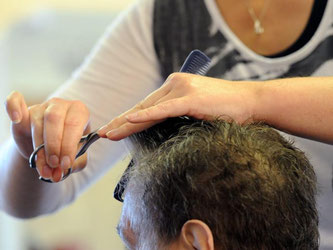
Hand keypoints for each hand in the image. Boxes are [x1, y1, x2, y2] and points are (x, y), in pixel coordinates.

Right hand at [5, 91, 89, 181]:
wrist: (52, 150)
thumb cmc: (68, 149)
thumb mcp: (77, 157)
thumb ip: (74, 163)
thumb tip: (62, 170)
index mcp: (80, 112)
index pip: (74, 124)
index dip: (68, 145)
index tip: (65, 164)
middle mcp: (61, 105)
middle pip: (55, 119)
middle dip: (53, 146)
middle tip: (53, 165)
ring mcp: (42, 107)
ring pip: (37, 123)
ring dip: (39, 149)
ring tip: (44, 169)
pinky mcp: (25, 112)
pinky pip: (16, 102)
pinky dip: (13, 107)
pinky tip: (17, 119)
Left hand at [98, 73, 256, 139]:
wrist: (252, 101)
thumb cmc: (227, 109)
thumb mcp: (198, 110)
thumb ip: (180, 114)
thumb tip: (166, 129)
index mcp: (175, 87)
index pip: (146, 105)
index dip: (128, 118)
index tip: (114, 129)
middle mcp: (175, 84)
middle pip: (142, 107)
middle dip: (121, 122)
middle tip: (103, 133)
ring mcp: (182, 89)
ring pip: (148, 109)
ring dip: (126, 122)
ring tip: (109, 134)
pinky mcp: (191, 98)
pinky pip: (164, 109)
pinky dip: (145, 116)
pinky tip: (129, 121)